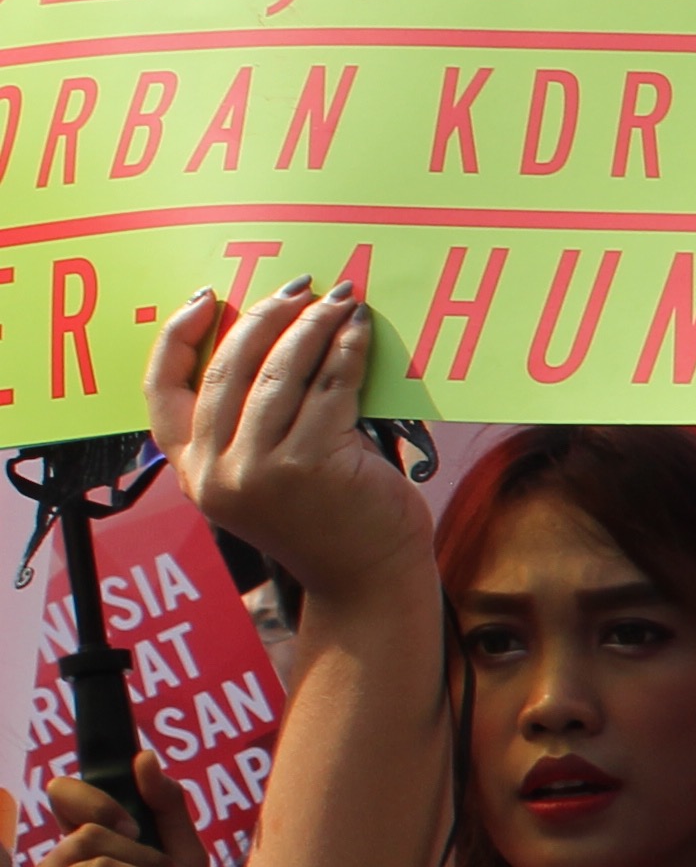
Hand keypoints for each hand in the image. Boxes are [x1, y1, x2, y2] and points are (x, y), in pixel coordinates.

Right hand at [149, 287, 423, 605]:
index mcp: (191, 469)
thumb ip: (249, 421)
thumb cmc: (323, 518)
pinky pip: (330, 387)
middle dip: (263, 317)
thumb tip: (271, 335)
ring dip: (312, 325)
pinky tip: (358, 330)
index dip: (177, 335)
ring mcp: (260, 470)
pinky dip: (346, 351)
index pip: (160, 389)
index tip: (205, 297)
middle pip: (227, 368)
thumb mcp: (262, 472)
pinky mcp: (310, 465)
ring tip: (338, 301)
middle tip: (298, 288)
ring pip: (280, 372)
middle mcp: (215, 470)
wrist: (365, 578)